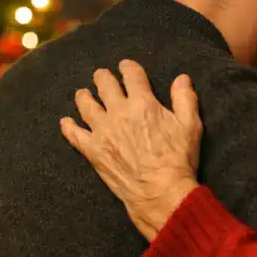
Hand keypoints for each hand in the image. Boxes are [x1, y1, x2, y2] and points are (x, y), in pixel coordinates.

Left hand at [60, 60, 202, 240]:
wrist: (159, 191)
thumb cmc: (178, 159)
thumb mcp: (190, 126)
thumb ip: (185, 99)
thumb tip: (182, 78)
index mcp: (142, 102)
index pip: (131, 75)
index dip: (128, 67)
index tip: (125, 65)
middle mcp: (119, 112)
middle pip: (105, 86)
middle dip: (103, 77)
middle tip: (101, 75)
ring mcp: (102, 131)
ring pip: (86, 106)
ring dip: (84, 96)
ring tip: (82, 93)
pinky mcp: (93, 150)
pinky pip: (74, 135)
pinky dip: (68, 127)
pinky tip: (65, 122)